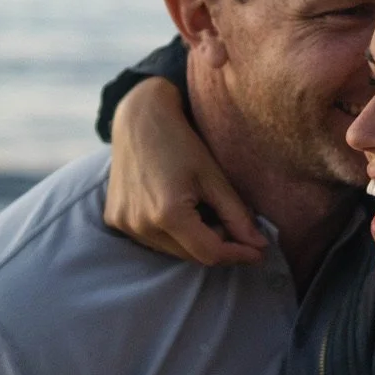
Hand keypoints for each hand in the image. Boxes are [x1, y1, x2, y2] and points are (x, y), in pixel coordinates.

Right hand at [106, 77, 266, 265]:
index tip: (259, 252)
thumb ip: (237, 215)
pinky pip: (153, 240)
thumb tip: (259, 246)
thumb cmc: (180, 142)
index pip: (209, 253)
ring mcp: (124, 224)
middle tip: (233, 224)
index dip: (237, 255)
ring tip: (204, 210)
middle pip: (191, 255)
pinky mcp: (115, 220)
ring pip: (173, 250)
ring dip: (194, 240)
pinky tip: (179, 208)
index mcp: (167, 213)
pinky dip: (172, 233)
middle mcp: (141, 225)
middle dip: (217, 245)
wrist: (139, 119)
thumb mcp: (214, 178)